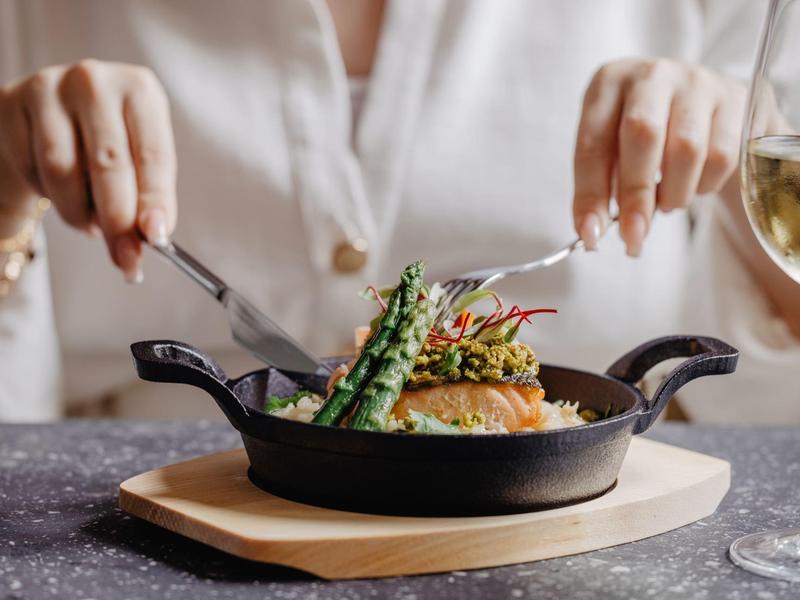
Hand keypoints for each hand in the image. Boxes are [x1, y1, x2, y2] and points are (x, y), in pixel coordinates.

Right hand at [0, 60, 176, 280]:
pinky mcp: (11, 102)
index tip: (156, 237)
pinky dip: (48, 195)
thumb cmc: (104, 145)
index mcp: (141, 90)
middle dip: (119, 219)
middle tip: (125, 257)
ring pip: (63, 170)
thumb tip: (153, 236)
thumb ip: (148, 197)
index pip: (153, 154)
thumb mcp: (138, 164)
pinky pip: (31, 167)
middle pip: (108, 163)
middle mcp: (96, 81)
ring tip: (90, 223)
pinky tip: (59, 194)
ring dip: (79, 212)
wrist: (46, 122)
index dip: (155, 200)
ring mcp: (49, 87)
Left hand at [572, 58, 745, 255]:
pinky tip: (694, 184)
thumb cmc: (647, 135)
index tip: (591, 235)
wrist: (706, 106)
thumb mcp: (614, 151)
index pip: (593, 143)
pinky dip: (704, 185)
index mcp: (608, 83)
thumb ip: (601, 188)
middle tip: (634, 236)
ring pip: (687, 150)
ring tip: (666, 203)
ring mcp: (697, 82)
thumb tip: (592, 233)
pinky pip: (722, 156)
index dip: (590, 194)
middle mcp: (651, 75)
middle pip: (643, 136)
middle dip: (636, 196)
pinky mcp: (736, 99)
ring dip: (673, 193)